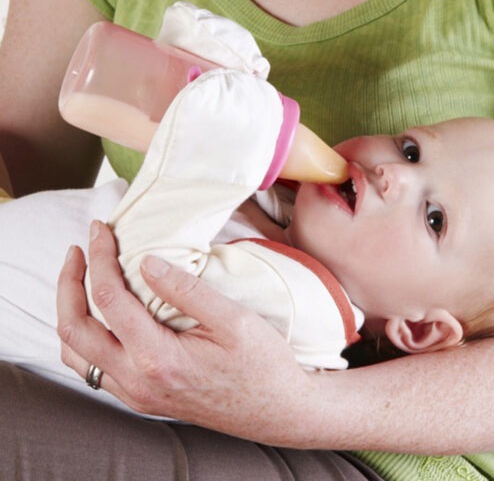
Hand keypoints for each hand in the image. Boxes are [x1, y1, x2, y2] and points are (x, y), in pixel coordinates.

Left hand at [57, 221, 316, 444]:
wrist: (276, 412)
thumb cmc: (262, 365)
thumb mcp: (234, 320)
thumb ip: (187, 290)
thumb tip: (146, 262)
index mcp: (157, 358)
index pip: (109, 299)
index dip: (100, 258)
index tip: (100, 229)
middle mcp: (136, 381)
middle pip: (75, 328)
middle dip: (69, 282)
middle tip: (78, 248)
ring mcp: (135, 395)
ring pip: (75, 354)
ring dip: (69, 311)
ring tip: (80, 278)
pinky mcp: (140, 398)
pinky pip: (92, 369)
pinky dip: (84, 336)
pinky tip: (99, 316)